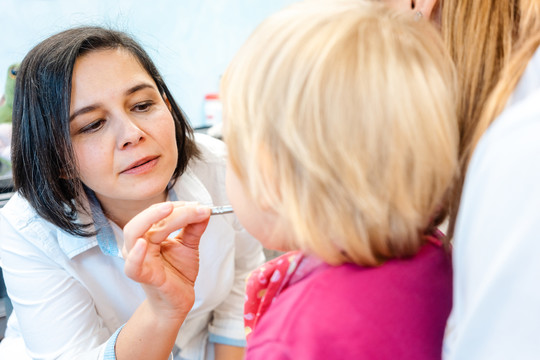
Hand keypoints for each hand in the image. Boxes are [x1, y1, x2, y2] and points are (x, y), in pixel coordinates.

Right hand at [122, 202, 210, 318]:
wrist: (178, 300)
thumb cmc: (178, 272)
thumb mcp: (189, 245)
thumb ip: (194, 227)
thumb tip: (204, 210)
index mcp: (148, 235)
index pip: (157, 214)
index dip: (178, 206)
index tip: (199, 206)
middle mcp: (138, 245)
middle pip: (145, 220)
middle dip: (168, 210)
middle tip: (192, 206)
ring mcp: (139, 260)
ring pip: (136, 234)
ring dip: (153, 219)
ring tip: (170, 210)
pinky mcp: (144, 277)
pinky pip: (133, 266)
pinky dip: (136, 255)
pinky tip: (143, 244)